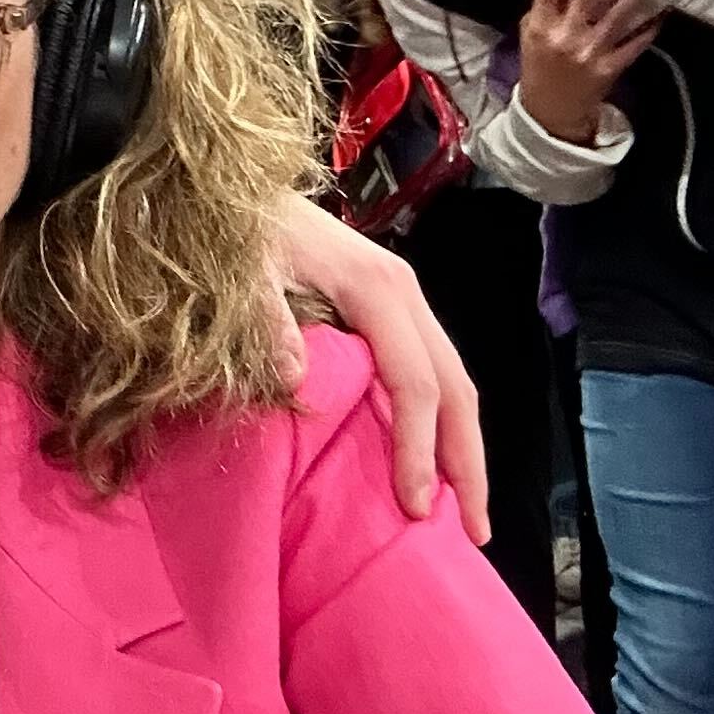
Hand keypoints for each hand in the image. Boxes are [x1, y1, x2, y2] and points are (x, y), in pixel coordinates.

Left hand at [262, 193, 487, 538]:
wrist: (238, 181)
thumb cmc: (239, 224)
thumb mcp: (242, 266)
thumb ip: (265, 318)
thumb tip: (293, 380)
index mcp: (378, 289)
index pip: (415, 382)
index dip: (418, 447)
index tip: (414, 506)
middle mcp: (405, 293)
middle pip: (456, 387)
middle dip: (467, 461)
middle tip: (474, 531)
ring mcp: (404, 299)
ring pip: (454, 380)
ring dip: (463, 446)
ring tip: (465, 509)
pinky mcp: (391, 306)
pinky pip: (431, 370)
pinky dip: (441, 420)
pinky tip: (434, 459)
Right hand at [517, 0, 663, 147]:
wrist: (551, 112)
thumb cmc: (540, 65)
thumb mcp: (532, 34)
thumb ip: (547, 5)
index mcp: (540, 26)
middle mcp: (566, 36)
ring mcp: (591, 52)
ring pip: (620, 14)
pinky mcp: (611, 67)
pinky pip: (636, 42)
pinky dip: (650, 25)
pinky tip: (660, 11)